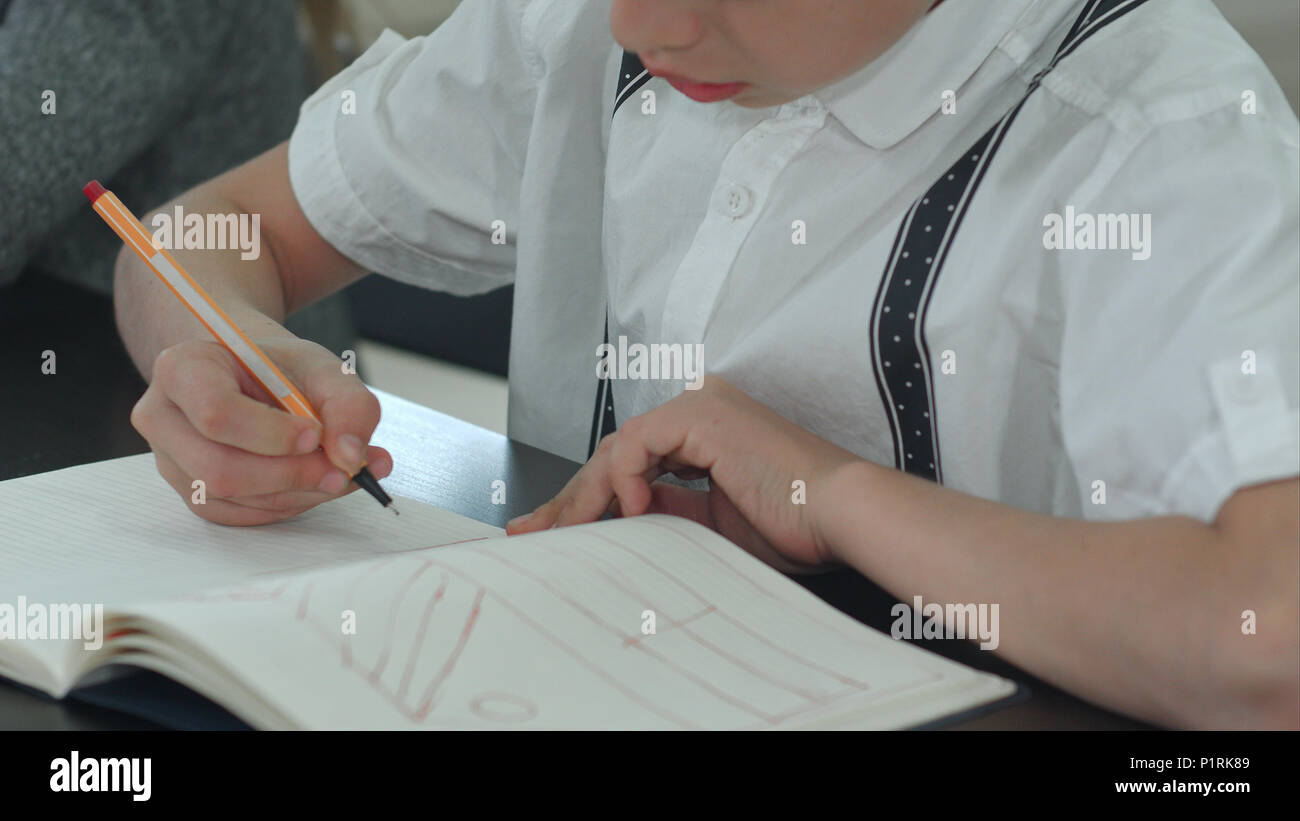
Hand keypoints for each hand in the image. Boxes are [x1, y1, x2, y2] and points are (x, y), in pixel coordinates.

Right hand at [130, 336, 390, 524]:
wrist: (254, 377)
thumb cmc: (280, 369)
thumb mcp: (322, 368)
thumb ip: (349, 405)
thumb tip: (350, 457)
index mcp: (183, 369)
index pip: (216, 412)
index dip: (271, 433)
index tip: (316, 434)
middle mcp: (163, 417)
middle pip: (218, 468)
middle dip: (291, 474)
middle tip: (345, 470)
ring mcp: (171, 461)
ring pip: (231, 498)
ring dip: (297, 492)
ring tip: (340, 472)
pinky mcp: (191, 493)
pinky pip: (238, 515)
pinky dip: (286, 504)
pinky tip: (312, 483)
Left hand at [506, 376, 861, 571]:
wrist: (840, 516)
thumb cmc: (796, 525)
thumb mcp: (710, 527)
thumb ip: (665, 515)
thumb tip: (616, 526)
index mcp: (704, 433)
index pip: (629, 464)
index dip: (587, 501)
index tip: (553, 532)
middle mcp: (697, 411)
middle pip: (613, 455)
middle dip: (569, 498)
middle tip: (531, 531)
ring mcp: (699, 406)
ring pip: (616, 450)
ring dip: (583, 495)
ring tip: (560, 533)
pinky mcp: (701, 413)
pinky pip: (637, 445)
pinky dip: (624, 479)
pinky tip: (630, 510)